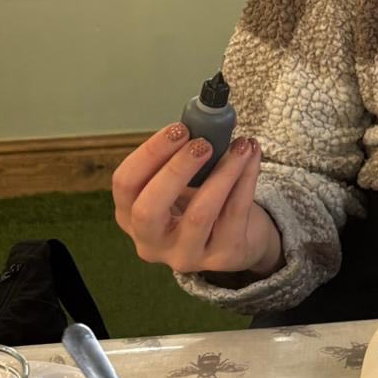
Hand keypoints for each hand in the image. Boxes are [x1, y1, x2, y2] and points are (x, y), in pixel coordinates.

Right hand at [112, 124, 282, 278]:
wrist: (239, 239)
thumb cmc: (201, 202)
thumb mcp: (181, 183)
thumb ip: (183, 156)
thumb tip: (206, 120)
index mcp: (131, 217)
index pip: (125, 184)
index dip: (149, 154)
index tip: (179, 129)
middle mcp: (151, 242)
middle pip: (149, 208)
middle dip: (176, 169)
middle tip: (202, 143)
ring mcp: (185, 255)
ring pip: (200, 214)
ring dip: (223, 172)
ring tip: (240, 146)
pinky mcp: (223, 257)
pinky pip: (235, 213)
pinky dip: (246, 179)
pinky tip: (252, 156)